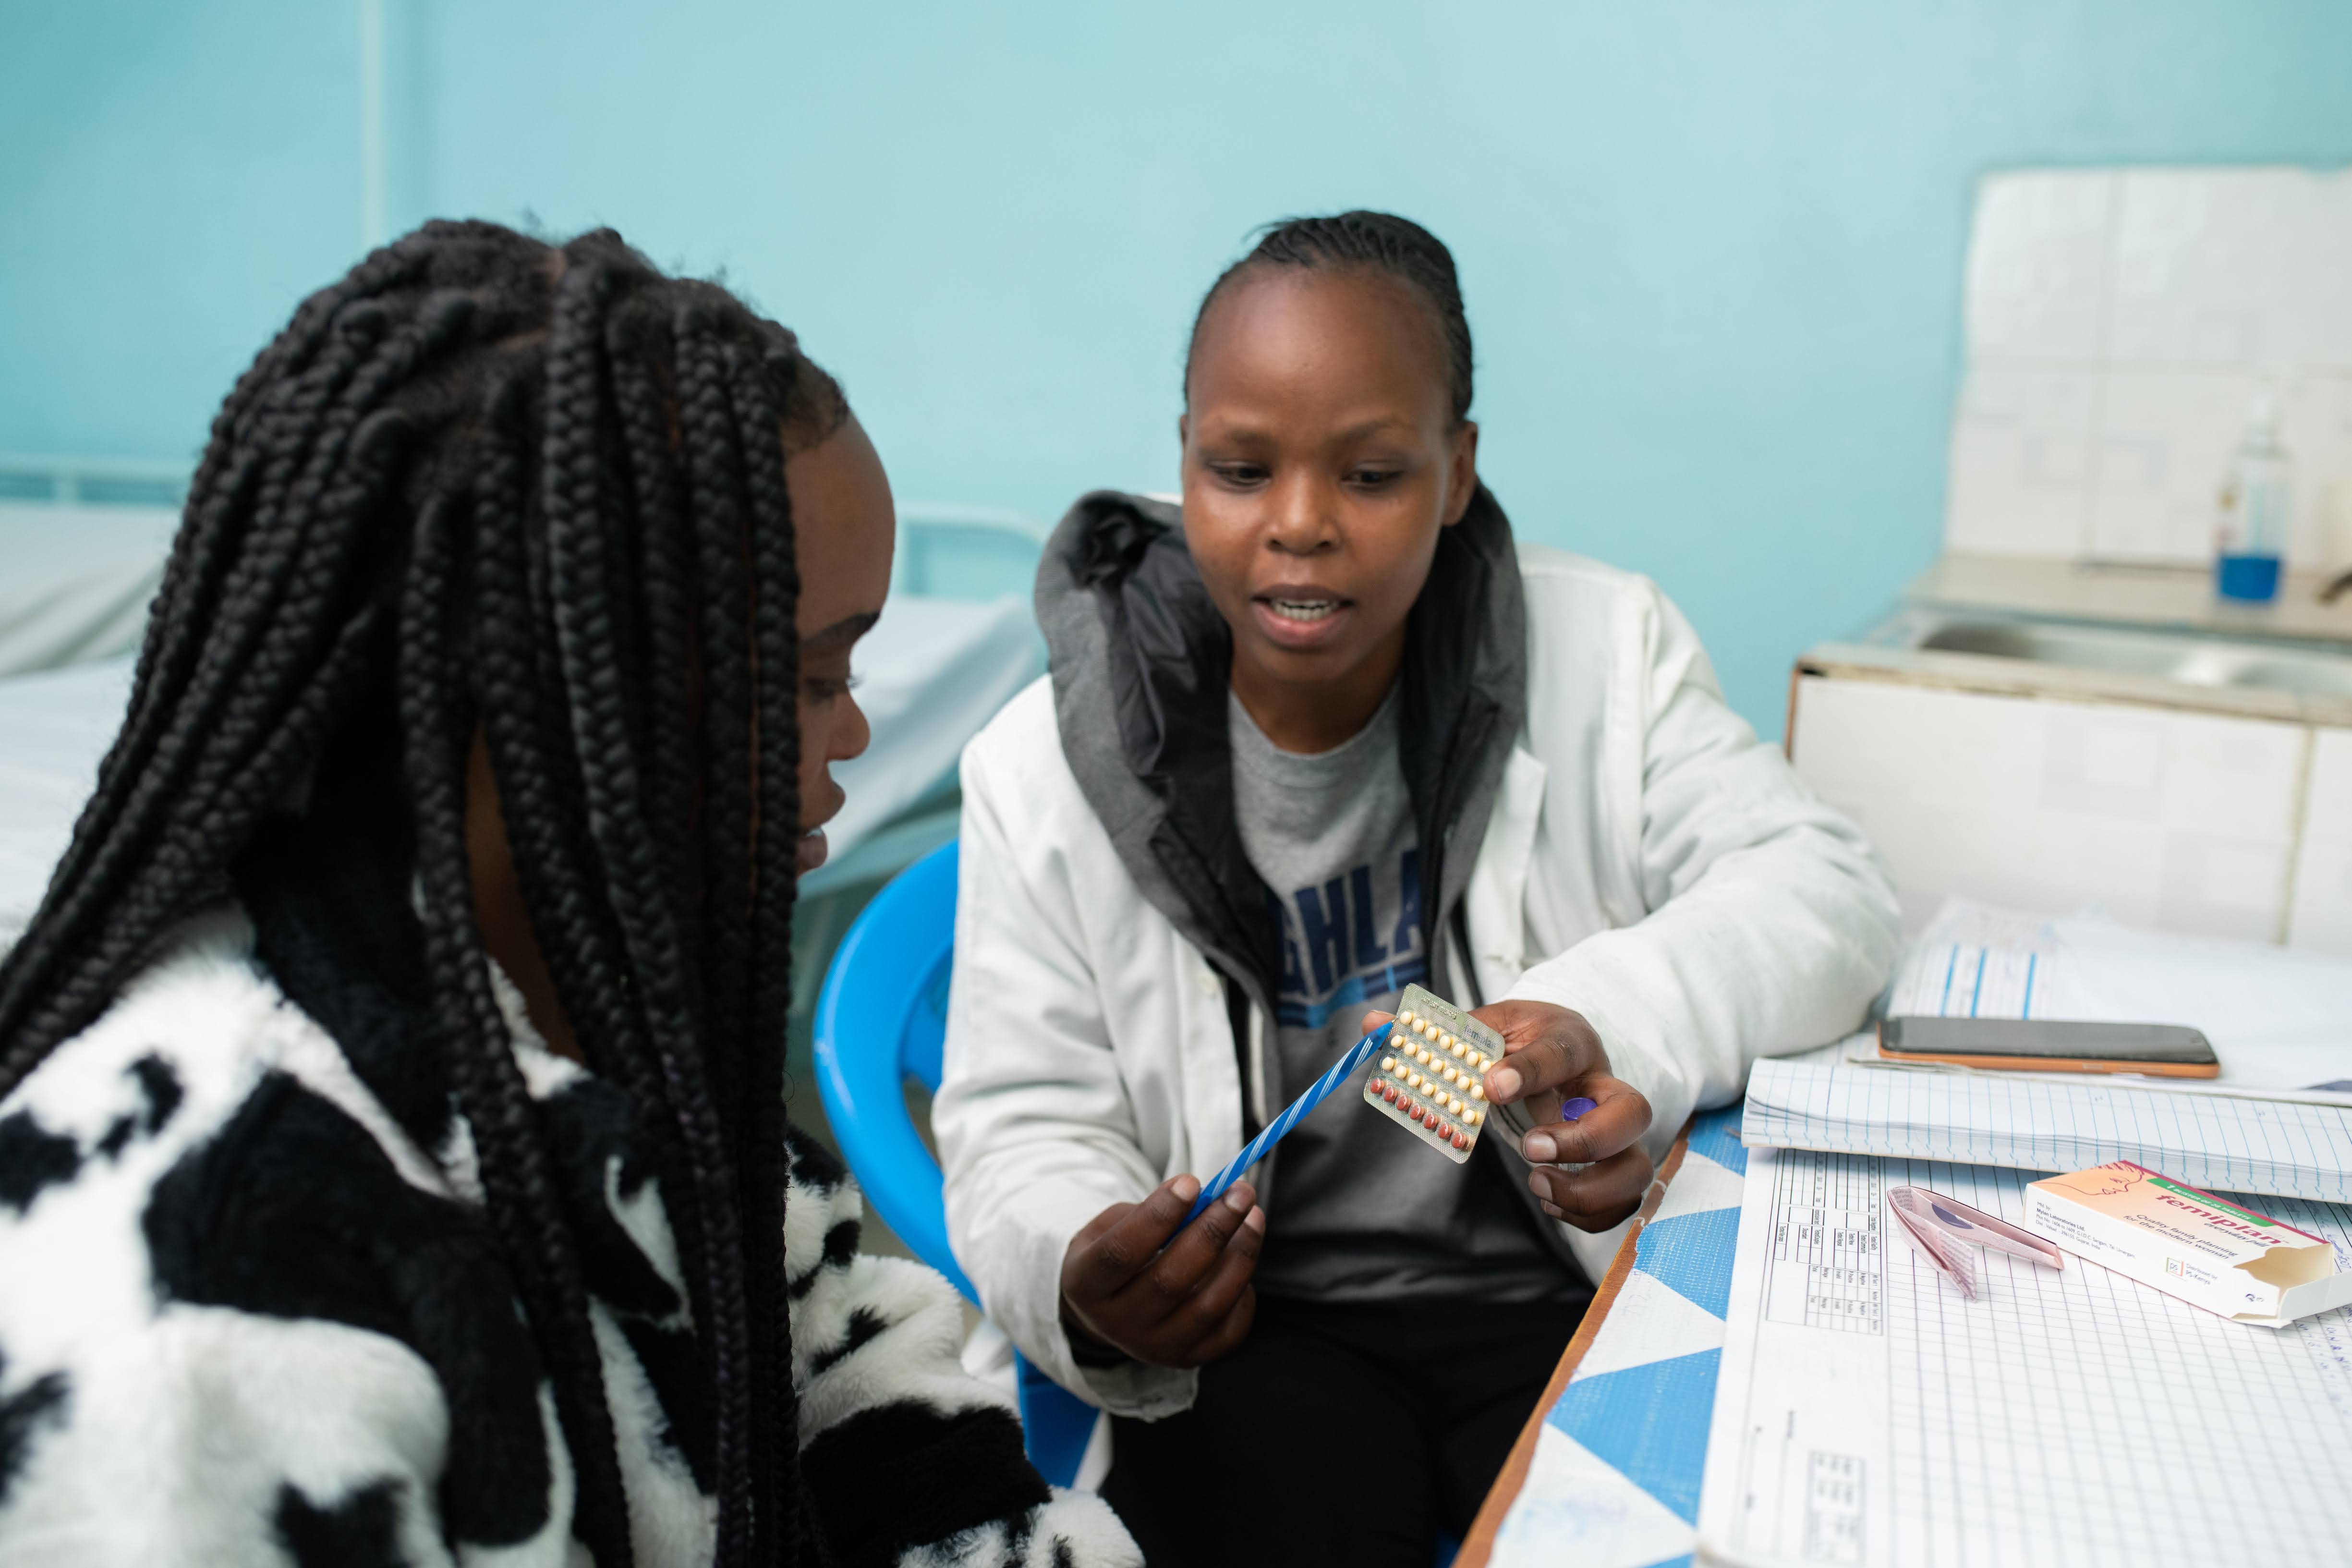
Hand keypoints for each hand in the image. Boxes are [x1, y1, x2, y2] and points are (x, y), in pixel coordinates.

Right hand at [1059, 1174, 1263, 1367]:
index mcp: (1086, 1285)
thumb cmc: (1115, 1253)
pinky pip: (1229, 1329)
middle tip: (1240, 1193)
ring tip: (1253, 1218)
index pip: (1121, 1253)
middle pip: (1170, 1281)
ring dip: (1239, 1256)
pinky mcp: (1188, 1358)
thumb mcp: (1112, 1226)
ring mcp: (1154, 1348)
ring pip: (1207, 1306)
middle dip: (1212, 1230)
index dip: (1157, 1216)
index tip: (1191, 1182)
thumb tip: (1202, 1197)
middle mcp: (1117, 1325)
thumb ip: (1150, 1211)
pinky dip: (1244, 1292)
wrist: (1112, 1309)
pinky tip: (1242, 1260)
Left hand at [1367, 1000, 1652, 1230]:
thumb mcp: (1484, 1025)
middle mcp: (1603, 1086)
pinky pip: (1622, 1202)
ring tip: (1538, 1184)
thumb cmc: (1519, 1040)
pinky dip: (1588, 1214)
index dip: (1531, 1071)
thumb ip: (1436, 1032)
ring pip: (1636, 1167)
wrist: (1560, 1049)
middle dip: (1584, 1139)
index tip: (1491, 1086)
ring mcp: (1617, 1131)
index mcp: (1569, 1040)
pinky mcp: (1616, 1164)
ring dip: (1590, 1187)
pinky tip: (1548, 1200)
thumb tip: (1372, 1023)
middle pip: (1633, 1112)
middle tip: (1530, 1149)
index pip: (1563, 1052)